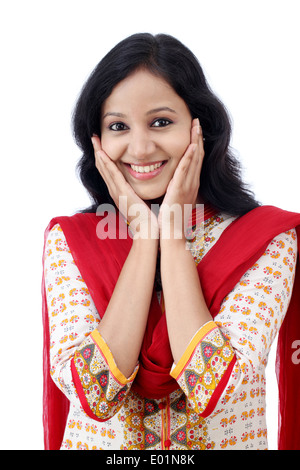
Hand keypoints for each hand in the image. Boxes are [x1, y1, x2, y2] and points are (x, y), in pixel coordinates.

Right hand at [92, 135, 158, 239]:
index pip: (109, 171)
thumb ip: (140, 193)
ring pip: (104, 169)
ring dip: (99, 153)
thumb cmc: (148, 219)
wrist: (148, 232)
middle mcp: (115, 191)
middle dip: (98, 152)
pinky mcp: (122, 194)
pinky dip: (106, 164)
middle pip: (103, 168)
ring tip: (94, 140)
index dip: (104, 157)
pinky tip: (102, 153)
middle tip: (93, 137)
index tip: (101, 144)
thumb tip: (144, 185)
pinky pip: (113, 175)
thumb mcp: (142, 202)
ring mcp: (117, 193)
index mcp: (119, 192)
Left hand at [158, 118, 203, 239]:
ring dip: (196, 141)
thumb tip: (169, 182)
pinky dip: (189, 157)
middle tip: (197, 121)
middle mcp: (191, 183)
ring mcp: (187, 186)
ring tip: (196, 126)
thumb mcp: (172, 199)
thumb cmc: (169, 219)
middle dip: (197, 137)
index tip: (193, 130)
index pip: (193, 160)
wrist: (170, 234)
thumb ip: (172, 189)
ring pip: (194, 159)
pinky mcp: (180, 190)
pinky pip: (186, 171)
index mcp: (188, 185)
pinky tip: (192, 145)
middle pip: (197, 156)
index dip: (195, 144)